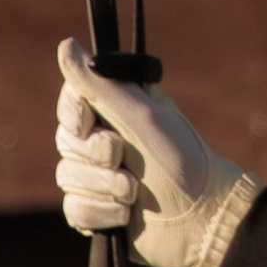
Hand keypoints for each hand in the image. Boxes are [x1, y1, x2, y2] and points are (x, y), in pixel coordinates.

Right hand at [54, 37, 249, 266]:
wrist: (201, 220)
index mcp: (120, 110)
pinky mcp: (99, 211)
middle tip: (124, 158)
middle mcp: (106, 139)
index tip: (88, 122)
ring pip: (67, 176)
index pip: (72, 100)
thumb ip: (100, 86)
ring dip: (102, 186)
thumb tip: (65, 45)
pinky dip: (99, 212)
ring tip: (134, 192)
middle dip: (95, 154)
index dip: (74, 114)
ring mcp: (101, 177)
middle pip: (66, 140)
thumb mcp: (142, 118)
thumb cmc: (182, 161)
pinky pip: (74, 209)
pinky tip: (124, 214)